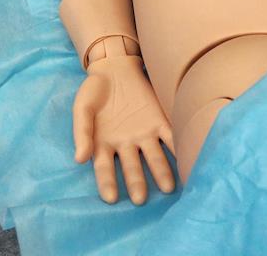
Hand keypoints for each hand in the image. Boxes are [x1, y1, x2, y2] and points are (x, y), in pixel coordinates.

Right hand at [73, 54, 175, 204]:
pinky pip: (169, 135)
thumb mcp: (82, 108)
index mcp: (103, 145)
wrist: (115, 67)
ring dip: (161, 171)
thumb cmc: (94, 90)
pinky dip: (177, 146)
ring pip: (154, 156)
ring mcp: (144, 134)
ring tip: (168, 187)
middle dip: (137, 182)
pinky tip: (185, 156)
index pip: (105, 169)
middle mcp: (126, 145)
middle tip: (140, 199)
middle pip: (132, 167)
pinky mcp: (159, 120)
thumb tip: (80, 159)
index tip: (111, 198)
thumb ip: (81, 132)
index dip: (107, 183)